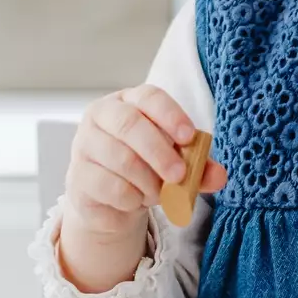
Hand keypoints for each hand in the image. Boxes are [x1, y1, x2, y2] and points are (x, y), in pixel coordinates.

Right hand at [57, 86, 226, 293]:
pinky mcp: (78, 176)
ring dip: (148, 182)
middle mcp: (102, 116)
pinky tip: (136, 200)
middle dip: (160, 152)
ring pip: (121, 160)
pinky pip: (110, 187)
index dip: (170, 114)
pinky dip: (132, 199)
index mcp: (129, 101)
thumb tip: (219, 176)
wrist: (109, 198)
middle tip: (180, 175)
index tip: (189, 136)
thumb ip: (198, 167)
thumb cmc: (145, 167)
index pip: (149, 97)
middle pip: (130, 125)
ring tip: (158, 192)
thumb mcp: (176, 162)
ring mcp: (85, 144)